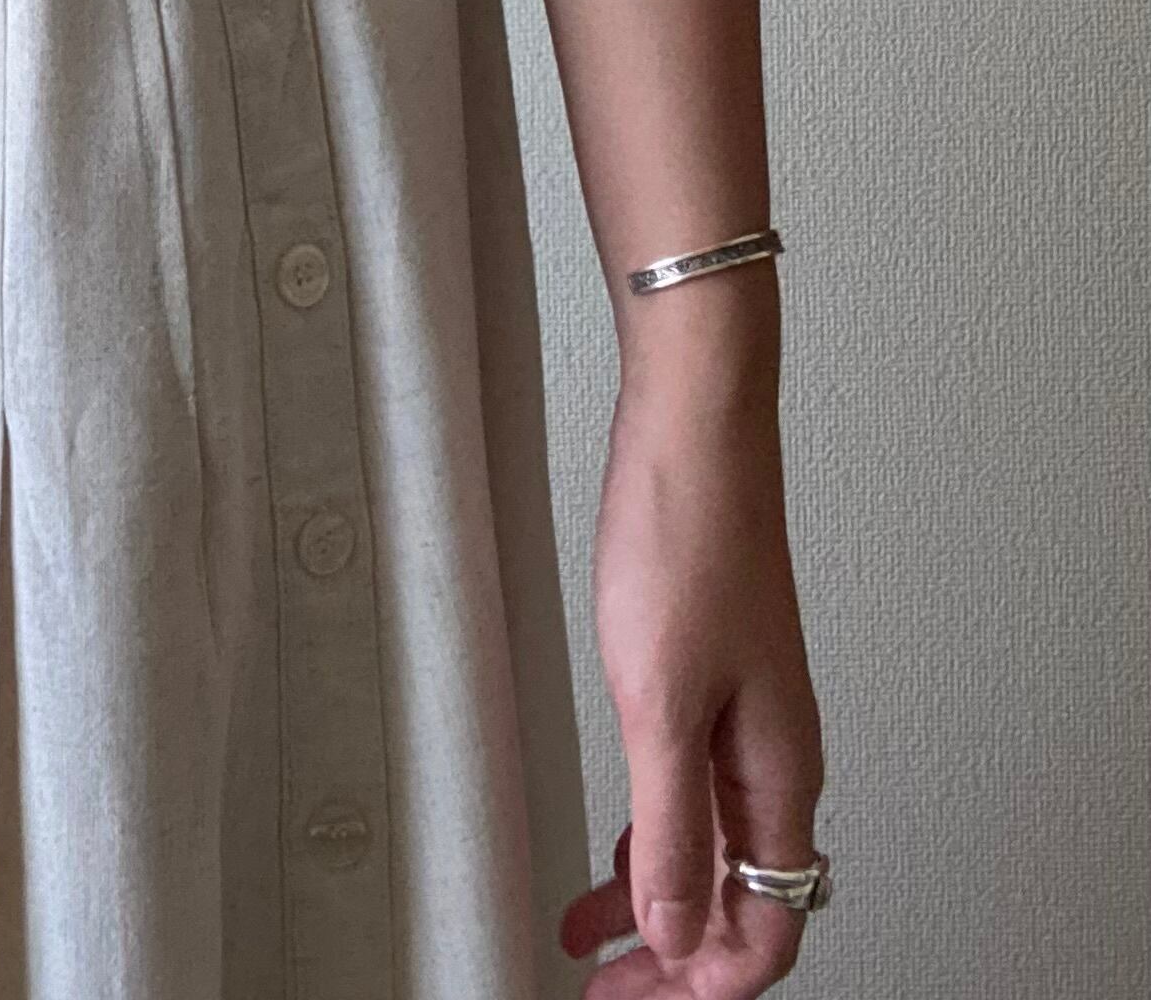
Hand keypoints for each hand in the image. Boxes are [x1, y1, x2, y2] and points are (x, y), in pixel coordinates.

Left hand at [561, 377, 826, 992]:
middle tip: (606, 987)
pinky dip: (651, 831)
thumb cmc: (686, 536)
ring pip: (714, 844)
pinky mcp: (714, 674)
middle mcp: (775, 751)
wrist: (694, 426)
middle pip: (743, 896)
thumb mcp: (660, 699)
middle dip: (675, 954)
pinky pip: (693, 788)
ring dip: (657, 897)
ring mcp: (746, 712)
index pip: (766, 923)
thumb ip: (670, 824)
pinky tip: (614, 839)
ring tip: (592, 935)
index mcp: (778, 770)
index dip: (701, 979)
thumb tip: (678, 928)